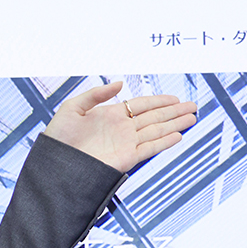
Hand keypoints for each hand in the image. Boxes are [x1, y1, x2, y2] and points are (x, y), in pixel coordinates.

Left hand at [43, 82, 197, 171]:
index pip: (141, 105)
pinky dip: (165, 142)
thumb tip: (119, 83)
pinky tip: (178, 135)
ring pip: (157, 130)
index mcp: (110, 115)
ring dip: (175, 124)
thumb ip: (96, 94)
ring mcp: (126, 143)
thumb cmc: (58, 137)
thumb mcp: (73, 107)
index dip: (159, 100)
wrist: (54, 164)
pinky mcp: (127, 158)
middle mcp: (121, 128)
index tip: (175, 98)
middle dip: (174, 111)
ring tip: (192, 117)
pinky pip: (150, 148)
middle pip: (154, 116)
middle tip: (192, 105)